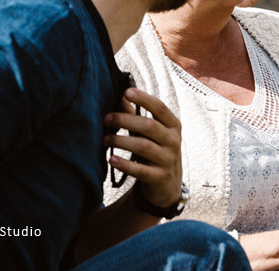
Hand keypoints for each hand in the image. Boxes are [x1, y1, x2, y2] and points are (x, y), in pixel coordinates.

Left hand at [104, 88, 182, 209]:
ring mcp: (168, 160)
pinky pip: (140, 170)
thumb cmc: (156, 152)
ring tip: (105, 139)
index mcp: (173, 126)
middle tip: (106, 118)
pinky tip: (111, 159)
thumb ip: (137, 116)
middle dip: (126, 120)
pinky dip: (125, 164)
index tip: (126, 92)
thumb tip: (121, 96)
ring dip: (121, 141)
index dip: (144, 98)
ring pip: (144, 147)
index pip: (160, 108)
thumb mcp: (150, 134)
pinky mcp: (159, 177)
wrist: (168, 185)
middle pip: (149, 126)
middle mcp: (173, 141)